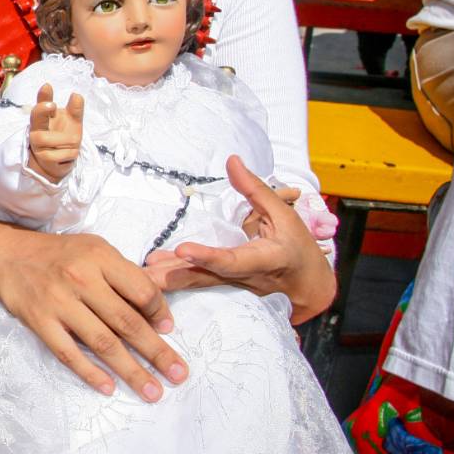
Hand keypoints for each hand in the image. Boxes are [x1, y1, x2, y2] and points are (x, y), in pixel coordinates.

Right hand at [0, 228, 186, 401]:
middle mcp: (82, 279)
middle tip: (179, 375)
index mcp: (100, 257)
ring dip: (131, 371)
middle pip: (127, 322)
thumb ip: (124, 274)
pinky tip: (108, 387)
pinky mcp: (40, 321)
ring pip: (103, 343)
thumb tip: (157, 312)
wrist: (8, 254)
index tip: (169, 330)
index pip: (141, 291)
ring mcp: (59, 302)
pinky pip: (68, 352)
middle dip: (158, 352)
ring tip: (153, 391)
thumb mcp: (95, 249)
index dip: (160, 313)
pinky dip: (89, 372)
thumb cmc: (60, 254)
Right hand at [28, 84, 83, 181]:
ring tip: (73, 142)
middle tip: (51, 104)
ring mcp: (38, 146)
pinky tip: (69, 153)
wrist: (59, 162)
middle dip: (42, 110)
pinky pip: (64, 154)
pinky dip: (71, 153)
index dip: (43, 97)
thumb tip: (76, 94)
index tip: (48, 86)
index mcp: (43, 119)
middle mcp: (36, 130)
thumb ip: (74, 109)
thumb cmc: (63, 138)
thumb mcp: (71, 122)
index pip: (40, 105)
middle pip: (36, 118)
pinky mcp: (44, 159)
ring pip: (54, 139)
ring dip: (70, 140)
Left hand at [142, 155, 336, 322]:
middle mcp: (246, 280)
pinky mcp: (227, 292)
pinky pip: (200, 287)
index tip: (183, 251)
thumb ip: (255, 190)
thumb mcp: (283, 215)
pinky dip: (178, 283)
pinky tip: (154, 278)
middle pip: (207, 278)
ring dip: (170, 282)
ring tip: (142, 275)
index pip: (232, 260)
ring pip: (199, 285)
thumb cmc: (298, 247)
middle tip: (145, 275)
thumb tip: (232, 161)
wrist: (310, 287)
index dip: (208, 257)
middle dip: (175, 276)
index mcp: (263, 260)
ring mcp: (235, 291)